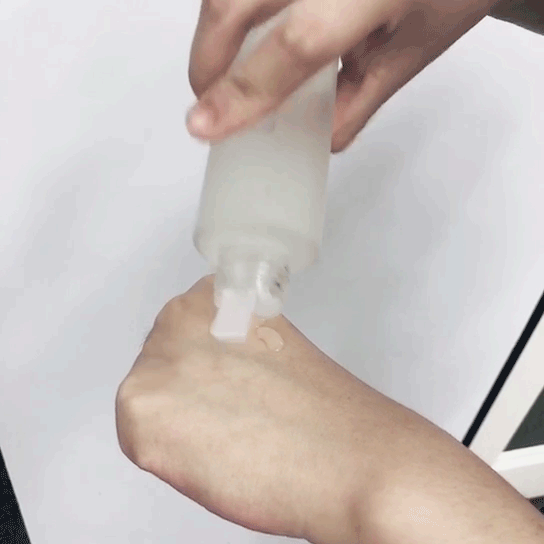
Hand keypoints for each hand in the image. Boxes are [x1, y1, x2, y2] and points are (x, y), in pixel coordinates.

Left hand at [115, 276, 415, 543]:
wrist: (346, 453)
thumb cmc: (323, 408)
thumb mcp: (270, 344)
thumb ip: (227, 342)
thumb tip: (206, 371)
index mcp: (210, 297)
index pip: (184, 333)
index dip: (205, 368)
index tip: (225, 386)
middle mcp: (175, 319)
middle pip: (162, 364)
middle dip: (187, 393)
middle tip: (230, 416)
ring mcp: (154, 363)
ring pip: (151, 402)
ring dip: (179, 424)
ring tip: (229, 437)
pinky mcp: (140, 415)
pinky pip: (143, 440)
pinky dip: (171, 456)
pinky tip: (215, 455)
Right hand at [186, 0, 497, 150]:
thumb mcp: (416, 48)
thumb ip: (361, 97)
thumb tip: (319, 136)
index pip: (296, 44)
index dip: (245, 91)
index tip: (206, 127)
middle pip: (235, 1)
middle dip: (207, 60)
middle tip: (210, 101)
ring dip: (214, 31)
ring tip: (225, 69)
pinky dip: (235, 8)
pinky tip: (247, 28)